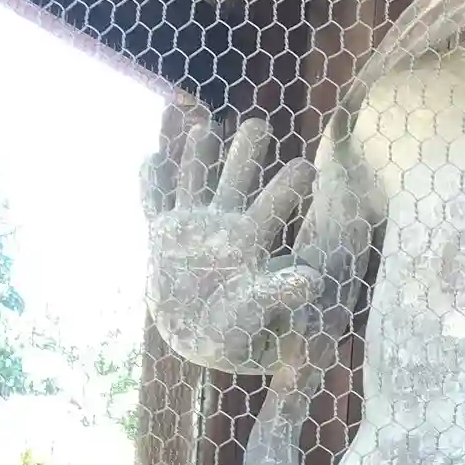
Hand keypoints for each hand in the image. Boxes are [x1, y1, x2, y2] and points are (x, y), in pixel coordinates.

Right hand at [142, 112, 326, 371]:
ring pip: (195, 180)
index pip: (272, 209)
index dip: (288, 188)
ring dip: (199, 154)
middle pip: (236, 180)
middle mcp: (223, 227)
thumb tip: (313, 279)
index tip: (307, 168)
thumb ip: (280, 294)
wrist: (198, 338)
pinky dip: (151, 181)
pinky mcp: (161, 235)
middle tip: (258, 125)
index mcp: (251, 244)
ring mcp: (191, 227)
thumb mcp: (258, 316)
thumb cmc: (238, 333)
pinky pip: (154, 202)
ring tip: (204, 126)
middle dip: (246, 153)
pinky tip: (152, 156)